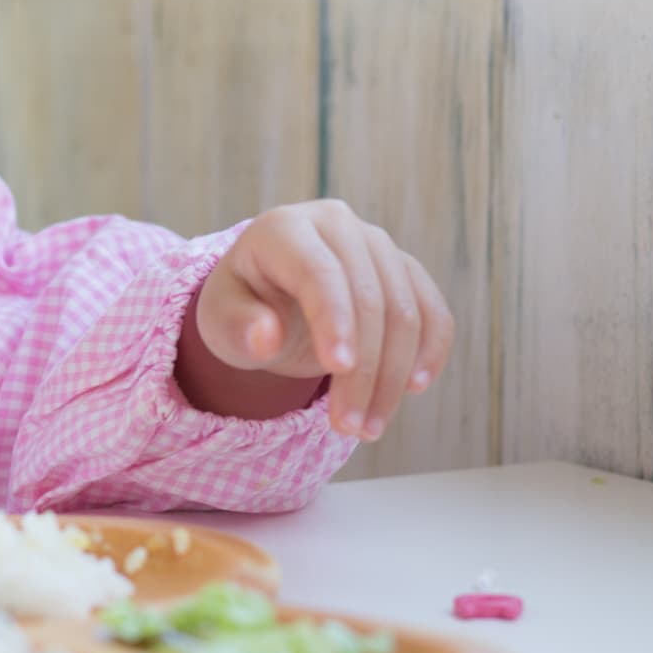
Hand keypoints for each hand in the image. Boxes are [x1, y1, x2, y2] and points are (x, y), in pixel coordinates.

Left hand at [190, 200, 453, 439]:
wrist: (269, 297)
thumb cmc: (241, 307)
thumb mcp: (220, 320)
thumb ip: (236, 327)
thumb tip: (266, 338)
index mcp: (283, 229)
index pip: (318, 271)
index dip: (334, 319)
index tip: (337, 369)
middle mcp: (335, 225)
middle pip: (369, 297)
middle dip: (363, 369)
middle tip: (347, 427)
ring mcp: (376, 243)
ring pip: (405, 310)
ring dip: (393, 376)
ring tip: (367, 427)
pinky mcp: (403, 269)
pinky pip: (432, 310)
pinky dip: (430, 351)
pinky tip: (412, 388)